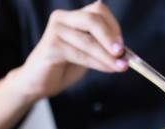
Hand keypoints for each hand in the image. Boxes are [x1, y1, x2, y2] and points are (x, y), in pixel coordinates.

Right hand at [9, 1, 126, 101]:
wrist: (40, 82)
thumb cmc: (65, 66)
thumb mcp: (88, 53)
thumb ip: (102, 47)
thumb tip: (125, 52)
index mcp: (73, 16)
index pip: (98, 10)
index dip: (114, 26)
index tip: (123, 46)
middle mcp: (62, 18)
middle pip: (93, 19)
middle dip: (111, 37)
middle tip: (122, 53)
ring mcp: (55, 30)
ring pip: (89, 40)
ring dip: (107, 56)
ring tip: (120, 67)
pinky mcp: (51, 46)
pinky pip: (81, 54)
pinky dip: (98, 63)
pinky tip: (107, 69)